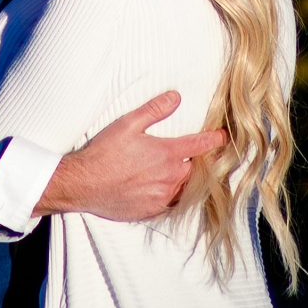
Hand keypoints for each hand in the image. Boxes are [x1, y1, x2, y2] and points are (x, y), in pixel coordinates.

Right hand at [32, 91, 224, 222]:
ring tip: (171, 171)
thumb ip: (154, 110)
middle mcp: (170, 177)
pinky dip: (170, 194)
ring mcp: (162, 196)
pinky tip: (158, 187)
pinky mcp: (152, 210)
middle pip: (194, 168)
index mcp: (167, 154)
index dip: (214, 139)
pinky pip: (170, 202)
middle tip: (189, 154)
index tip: (223, 136)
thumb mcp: (127, 124)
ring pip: (183, 187)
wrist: (84, 184)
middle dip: (195, 161)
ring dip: (182, 178)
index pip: (200, 145)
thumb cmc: (104, 152)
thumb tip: (175, 97)